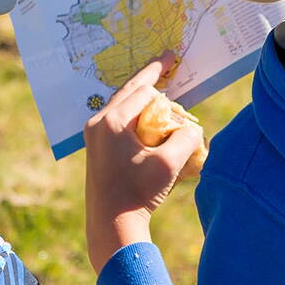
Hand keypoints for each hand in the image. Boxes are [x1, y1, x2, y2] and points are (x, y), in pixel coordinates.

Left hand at [84, 60, 203, 270]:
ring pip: (122, 105)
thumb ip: (186, 138)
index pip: (143, 91)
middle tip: (166, 60)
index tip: (172, 58)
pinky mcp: (96, 149)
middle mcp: (98, 123)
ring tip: (161, 87)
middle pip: (129, 92)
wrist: (111, 226)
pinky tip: (149, 116)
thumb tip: (190, 128)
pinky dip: (136, 115)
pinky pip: (118, 121)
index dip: (161, 76)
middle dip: (150, 78)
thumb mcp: (170, 164)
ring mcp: (94, 136)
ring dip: (143, 98)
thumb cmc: (139, 194)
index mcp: (112, 121)